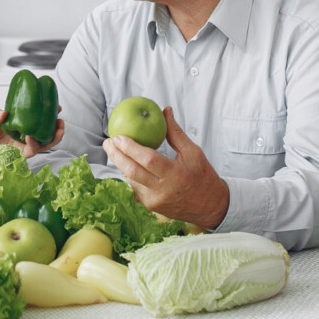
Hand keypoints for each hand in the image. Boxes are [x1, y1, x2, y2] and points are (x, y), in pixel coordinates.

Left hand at [0, 108, 65, 168]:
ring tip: (57, 129)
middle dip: (56, 127)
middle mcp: (23, 135)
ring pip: (43, 144)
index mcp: (18, 124)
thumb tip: (4, 113)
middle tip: (61, 120)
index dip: (48, 113)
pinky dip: (33, 144)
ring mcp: (21, 147)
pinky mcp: (17, 157)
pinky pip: (30, 151)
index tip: (57, 107)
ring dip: (52, 137)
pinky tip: (32, 136)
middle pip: (45, 133)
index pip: (37, 118)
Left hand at [102, 107, 228, 230]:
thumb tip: (165, 111)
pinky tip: (127, 164)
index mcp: (175, 174)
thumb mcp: (193, 152)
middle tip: (108, 142)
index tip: (118, 136)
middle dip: (116, 156)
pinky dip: (131, 175)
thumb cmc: (202, 175)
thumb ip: (175, 133)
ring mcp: (155, 201)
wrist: (210, 206)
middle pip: (132, 172)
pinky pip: (136, 188)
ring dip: (122, 165)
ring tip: (114, 150)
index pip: (148, 159)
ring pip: (131, 181)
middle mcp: (163, 190)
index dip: (130, 148)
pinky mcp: (151, 207)